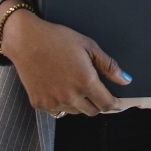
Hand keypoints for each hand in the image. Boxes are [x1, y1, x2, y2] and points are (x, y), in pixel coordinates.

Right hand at [0, 5, 130, 116]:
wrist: (25, 40)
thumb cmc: (57, 39)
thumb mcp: (88, 46)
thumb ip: (108, 65)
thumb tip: (125, 80)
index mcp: (86, 82)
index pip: (107, 104)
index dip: (114, 104)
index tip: (116, 102)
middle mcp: (71, 97)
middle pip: (92, 111)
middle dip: (97, 103)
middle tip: (93, 89)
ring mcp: (54, 102)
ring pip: (75, 112)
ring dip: (79, 103)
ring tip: (72, 84)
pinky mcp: (40, 104)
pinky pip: (57, 111)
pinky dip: (61, 103)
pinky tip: (58, 87)